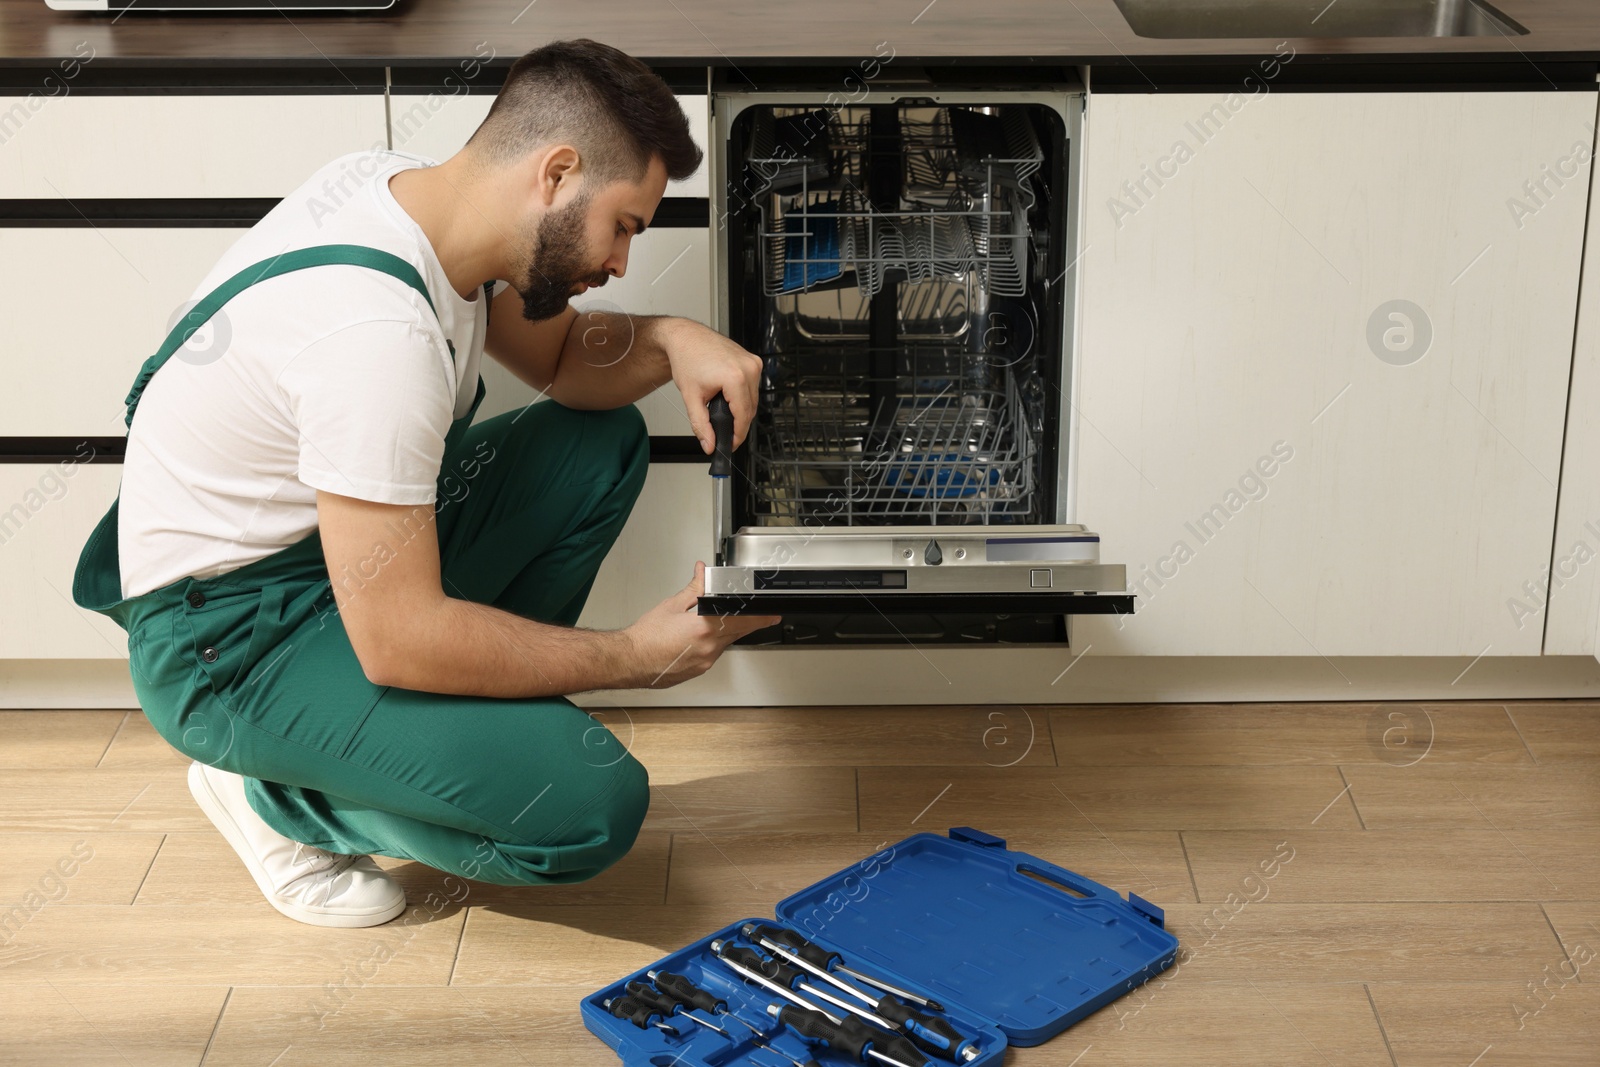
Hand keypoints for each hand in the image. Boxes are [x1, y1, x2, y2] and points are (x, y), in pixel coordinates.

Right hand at [622, 562, 780, 687]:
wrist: (628, 661)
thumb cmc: (645, 637)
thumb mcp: (671, 606)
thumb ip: (693, 589)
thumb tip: (702, 573)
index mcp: (704, 629)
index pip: (742, 621)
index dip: (760, 617)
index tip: (772, 614)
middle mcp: (708, 649)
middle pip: (736, 634)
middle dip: (745, 624)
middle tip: (756, 617)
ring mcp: (704, 663)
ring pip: (724, 644)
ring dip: (724, 633)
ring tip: (709, 624)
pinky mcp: (698, 671)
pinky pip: (712, 655)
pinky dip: (710, 644)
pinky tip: (697, 639)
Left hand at [664, 320, 764, 453]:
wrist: (685, 337)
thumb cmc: (687, 359)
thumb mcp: (691, 397)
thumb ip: (701, 425)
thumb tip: (709, 444)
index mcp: (735, 377)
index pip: (743, 416)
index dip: (737, 434)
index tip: (730, 443)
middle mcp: (749, 368)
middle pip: (750, 409)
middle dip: (738, 423)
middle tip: (723, 431)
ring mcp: (753, 362)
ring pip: (753, 399)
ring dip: (741, 409)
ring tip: (723, 411)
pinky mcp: (753, 360)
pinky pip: (753, 387)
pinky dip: (743, 396)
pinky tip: (729, 396)